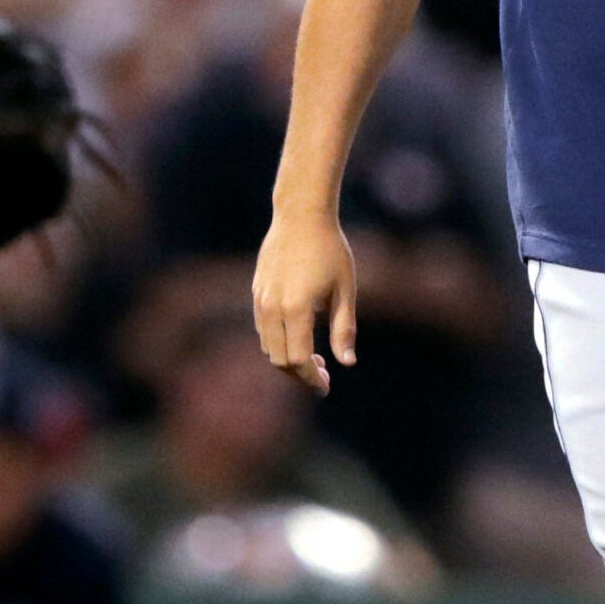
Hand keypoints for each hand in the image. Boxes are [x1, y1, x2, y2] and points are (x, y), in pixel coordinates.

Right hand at [253, 206, 356, 394]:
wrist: (301, 216)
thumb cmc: (330, 250)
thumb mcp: (345, 289)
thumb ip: (344, 328)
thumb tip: (347, 363)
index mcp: (296, 309)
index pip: (297, 360)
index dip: (311, 379)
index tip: (325, 387)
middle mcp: (272, 307)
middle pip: (279, 359)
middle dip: (300, 374)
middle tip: (323, 374)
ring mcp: (260, 299)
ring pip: (267, 346)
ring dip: (287, 359)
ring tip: (313, 357)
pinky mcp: (257, 291)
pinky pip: (262, 328)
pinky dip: (277, 342)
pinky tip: (298, 335)